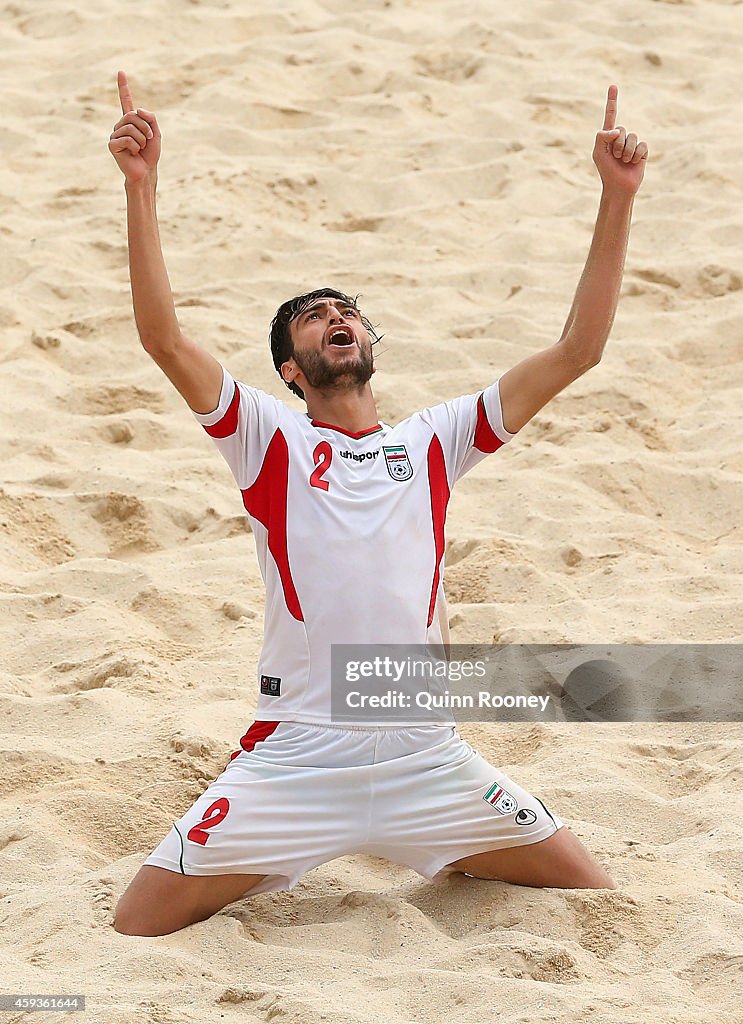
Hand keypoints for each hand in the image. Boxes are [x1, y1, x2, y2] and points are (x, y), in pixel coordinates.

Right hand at [108, 70, 160, 184]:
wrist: (146, 171)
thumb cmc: (150, 154)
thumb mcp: (156, 133)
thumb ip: (151, 118)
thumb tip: (137, 110)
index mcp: (130, 121)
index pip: (126, 101)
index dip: (123, 87)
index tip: (121, 72)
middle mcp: (120, 125)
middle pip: (133, 115)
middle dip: (145, 128)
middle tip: (147, 140)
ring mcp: (115, 134)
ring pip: (130, 127)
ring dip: (141, 139)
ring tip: (140, 148)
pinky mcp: (112, 145)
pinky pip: (126, 139)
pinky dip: (134, 146)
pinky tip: (133, 153)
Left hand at [593, 84, 647, 196]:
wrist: (619, 187)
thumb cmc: (606, 171)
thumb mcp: (598, 154)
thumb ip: (602, 138)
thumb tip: (616, 130)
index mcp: (608, 136)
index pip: (611, 115)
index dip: (612, 101)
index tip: (613, 86)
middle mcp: (621, 137)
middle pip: (622, 130)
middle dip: (617, 146)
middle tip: (614, 158)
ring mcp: (632, 143)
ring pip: (633, 137)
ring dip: (626, 152)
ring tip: (623, 162)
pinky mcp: (642, 151)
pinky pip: (642, 145)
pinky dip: (636, 155)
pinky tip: (633, 163)